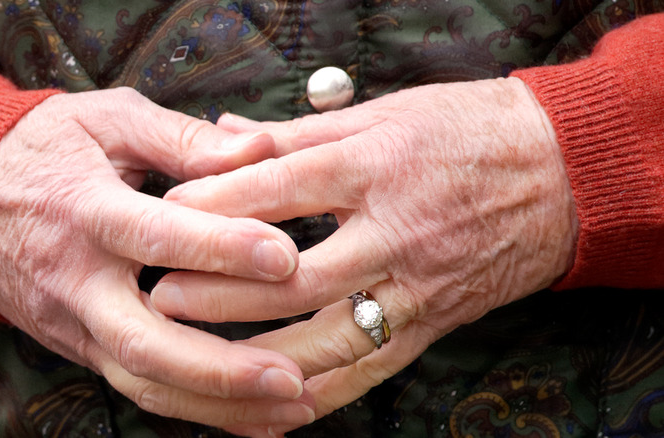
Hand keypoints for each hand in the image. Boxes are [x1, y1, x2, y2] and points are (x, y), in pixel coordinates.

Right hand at [0, 87, 314, 434]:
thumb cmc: (46, 149)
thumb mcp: (109, 120)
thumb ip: (184, 138)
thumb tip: (261, 150)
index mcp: (88, 211)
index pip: (157, 237)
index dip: (221, 249)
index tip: (285, 259)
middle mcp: (78, 281)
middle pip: (145, 342)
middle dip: (222, 367)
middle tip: (293, 375)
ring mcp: (76, 323)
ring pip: (144, 382)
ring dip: (219, 404)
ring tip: (293, 405)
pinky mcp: (81, 346)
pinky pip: (139, 387)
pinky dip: (198, 409)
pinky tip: (255, 416)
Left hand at [152, 78, 578, 429]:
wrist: (562, 175)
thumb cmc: (469, 133)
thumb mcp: (385, 114)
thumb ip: (298, 134)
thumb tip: (226, 135)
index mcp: (375, 167)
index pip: (278, 190)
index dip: (213, 206)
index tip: (164, 218)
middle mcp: (393, 233)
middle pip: (292, 275)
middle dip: (218, 292)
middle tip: (160, 298)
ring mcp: (415, 287)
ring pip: (327, 339)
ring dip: (256, 357)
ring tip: (198, 358)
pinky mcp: (432, 325)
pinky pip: (368, 372)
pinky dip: (316, 395)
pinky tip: (269, 404)